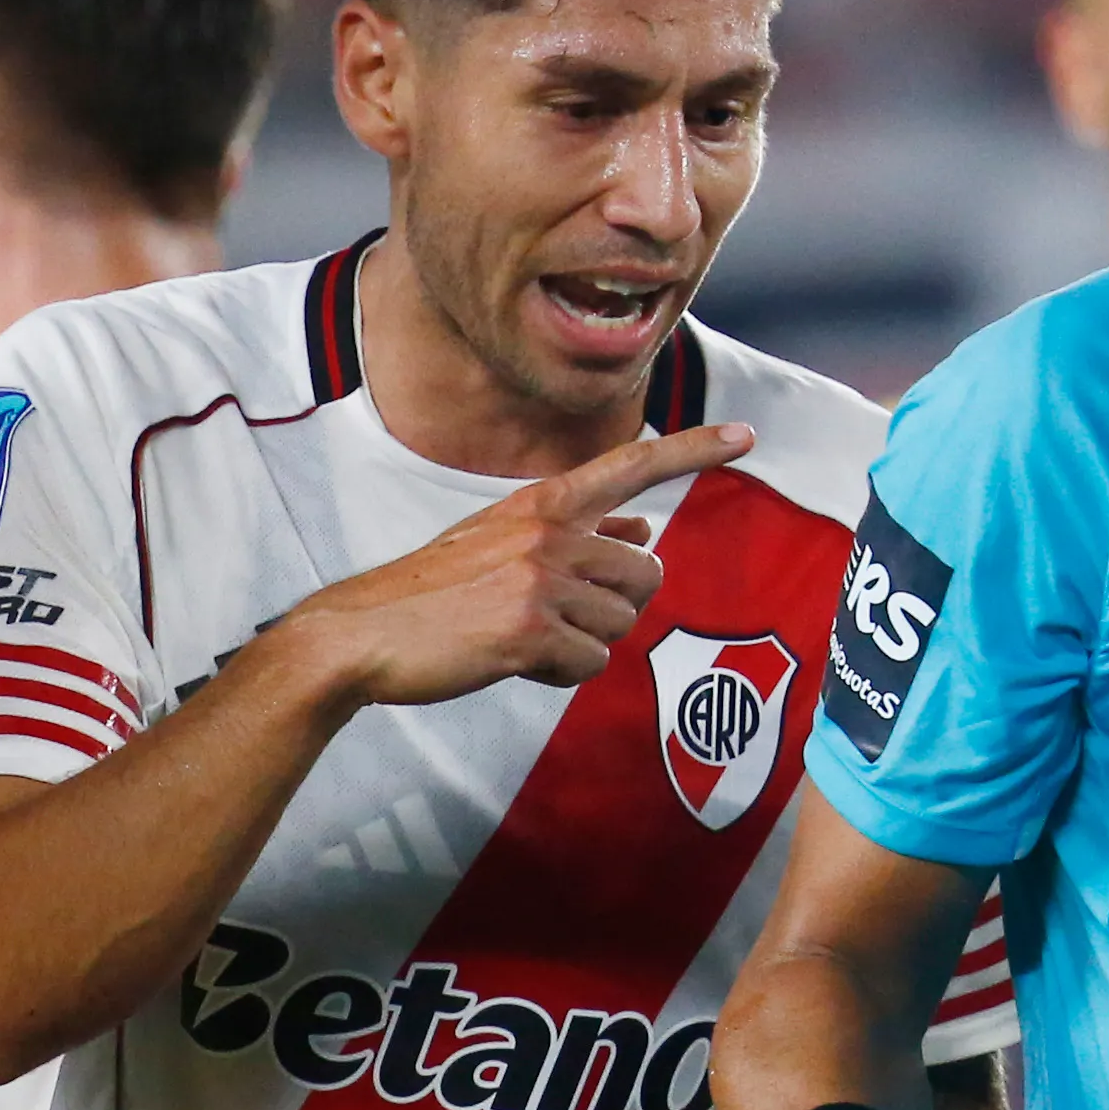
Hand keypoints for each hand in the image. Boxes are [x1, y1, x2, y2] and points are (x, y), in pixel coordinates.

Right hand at [280, 423, 751, 706]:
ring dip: (581, 644)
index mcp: (542, 503)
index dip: (694, 449)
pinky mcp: (533, 629)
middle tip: (558, 618)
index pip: (631, 464)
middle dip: (617, 607)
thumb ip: (574, 533)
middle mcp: (550, 531)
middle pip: (647, 576)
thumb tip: (645, 533)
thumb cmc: (433, 593)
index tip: (747, 435)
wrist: (361, 634)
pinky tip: (514, 661)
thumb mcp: (502, 542)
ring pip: (620, 625)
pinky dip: (559, 674)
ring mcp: (542, 578)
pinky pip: (590, 664)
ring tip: (521, 636)